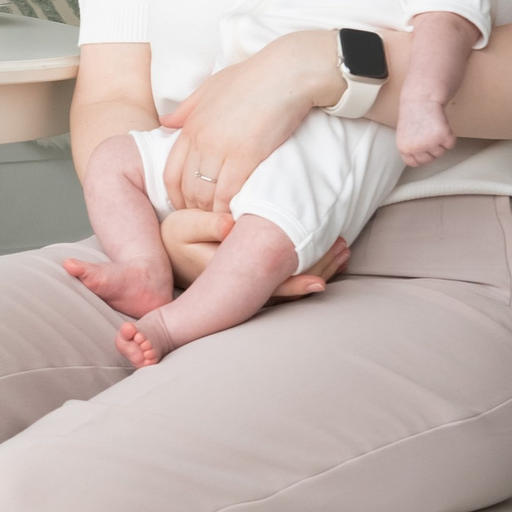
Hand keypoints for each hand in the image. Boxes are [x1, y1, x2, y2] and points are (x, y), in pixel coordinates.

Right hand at [159, 209, 346, 296]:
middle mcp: (242, 286)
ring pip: (290, 283)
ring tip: (343, 251)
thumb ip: (209, 225)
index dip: (299, 278)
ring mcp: (249, 285)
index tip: (324, 269)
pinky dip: (310, 266)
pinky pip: (286, 277)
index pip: (270, 281)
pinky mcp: (253, 278)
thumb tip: (232, 226)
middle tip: (345, 249)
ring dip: (319, 268)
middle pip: (287, 284)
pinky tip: (329, 255)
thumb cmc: (177, 237)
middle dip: (320, 268)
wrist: (166, 252)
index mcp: (228, 275)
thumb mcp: (185, 226)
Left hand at [161, 30, 338, 213]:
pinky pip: (226, 193)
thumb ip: (187, 108)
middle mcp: (201, 140)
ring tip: (220, 222)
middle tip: (204, 221)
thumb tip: (165, 122)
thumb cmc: (253, 76)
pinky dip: (226, 209)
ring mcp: (221, 149)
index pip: (171, 172)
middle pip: (186, 187)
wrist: (286, 72)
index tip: (185, 207)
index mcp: (191, 125)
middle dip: (192, 208)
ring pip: (204, 194)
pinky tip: (233, 216)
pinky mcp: (245, 156)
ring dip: (210, 213)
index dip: (175, 195)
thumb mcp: (211, 87)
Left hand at [395, 107, 454, 166]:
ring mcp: (430, 142)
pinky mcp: (443, 135)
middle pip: (430, 159)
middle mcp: (416, 147)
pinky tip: (441, 126)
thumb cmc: (414, 114)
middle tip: (429, 135)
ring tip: (433, 128)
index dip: (421, 156)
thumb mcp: (405, 135)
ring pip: (441, 152)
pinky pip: (450, 144)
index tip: (424, 149)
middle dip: (431, 149)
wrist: (422, 99)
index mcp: (404, 148)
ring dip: (440, 142)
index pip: (414, 163)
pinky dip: (449, 136)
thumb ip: (410, 147)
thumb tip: (418, 160)